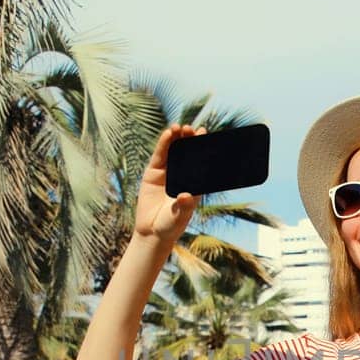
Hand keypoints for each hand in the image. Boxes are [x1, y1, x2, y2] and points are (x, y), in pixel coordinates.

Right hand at [134, 123, 205, 242]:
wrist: (152, 232)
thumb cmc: (170, 226)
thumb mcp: (178, 217)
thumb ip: (183, 207)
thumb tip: (186, 196)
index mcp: (194, 184)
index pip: (200, 163)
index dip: (203, 150)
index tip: (207, 137)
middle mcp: (181, 176)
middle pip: (187, 154)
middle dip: (190, 141)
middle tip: (193, 130)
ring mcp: (167, 173)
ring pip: (173, 152)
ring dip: (177, 139)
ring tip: (180, 127)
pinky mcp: (153, 173)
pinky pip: (159, 156)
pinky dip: (163, 144)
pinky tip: (168, 134)